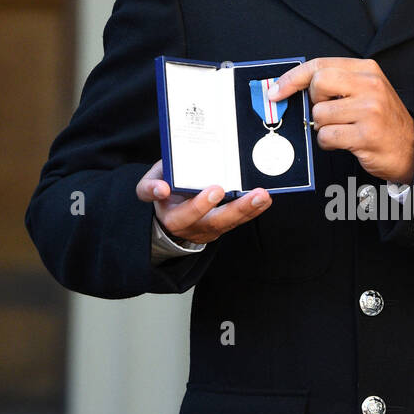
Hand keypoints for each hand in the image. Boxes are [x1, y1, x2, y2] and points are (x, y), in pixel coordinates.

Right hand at [136, 160, 271, 243]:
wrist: (167, 213)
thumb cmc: (162, 192)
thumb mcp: (148, 184)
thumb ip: (150, 186)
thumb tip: (162, 188)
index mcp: (171, 216)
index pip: (181, 215)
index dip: (197, 204)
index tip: (214, 189)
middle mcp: (192, 227)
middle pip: (214, 221)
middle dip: (235, 208)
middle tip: (253, 194)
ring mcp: (207, 229)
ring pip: (230, 222)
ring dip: (249, 209)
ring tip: (264, 196)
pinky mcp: (220, 227)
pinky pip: (237, 220)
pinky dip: (252, 210)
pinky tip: (264, 200)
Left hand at [269, 58, 413, 182]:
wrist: (412, 149)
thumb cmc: (383, 122)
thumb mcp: (366, 92)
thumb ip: (337, 84)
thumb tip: (293, 87)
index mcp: (367, 70)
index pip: (320, 65)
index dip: (293, 78)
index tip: (276, 90)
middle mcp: (370, 86)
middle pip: (318, 84)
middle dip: (314, 103)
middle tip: (328, 113)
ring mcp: (370, 110)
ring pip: (320, 114)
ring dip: (323, 128)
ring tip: (342, 131)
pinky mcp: (366, 134)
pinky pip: (327, 136)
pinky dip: (328, 143)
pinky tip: (343, 143)